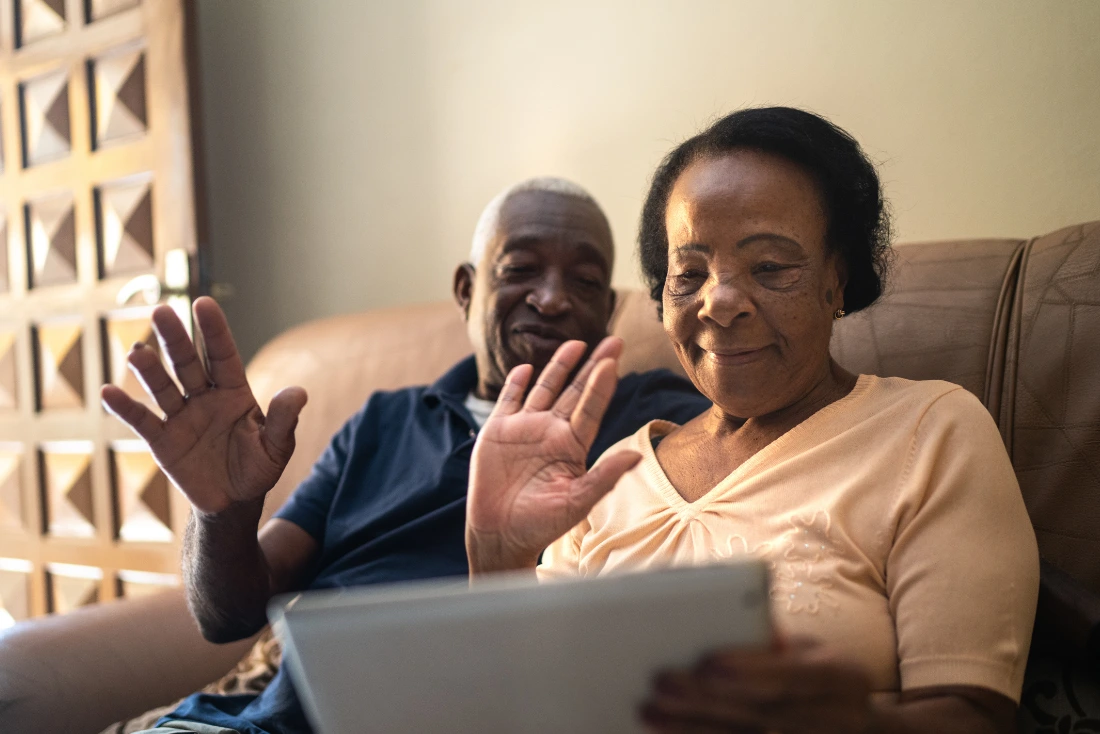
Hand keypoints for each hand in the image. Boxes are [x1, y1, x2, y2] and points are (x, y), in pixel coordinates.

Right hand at [101, 296, 307, 514]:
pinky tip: (108, 392)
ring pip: (163, 387)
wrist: (234, 501)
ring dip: (150, 370)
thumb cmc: (258, 468)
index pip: (223, 355)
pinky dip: (125, 408)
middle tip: (161, 311)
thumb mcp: (277, 447)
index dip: (214, 331)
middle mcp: (204, 397)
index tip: (203, 303)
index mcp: (234, 392)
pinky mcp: (162, 440)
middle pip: (187, 363)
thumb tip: (299, 393)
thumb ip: (285, 420)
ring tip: (137, 352)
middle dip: (175, 339)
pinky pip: (142, 421)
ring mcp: (181, 417)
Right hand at [466, 337, 641, 574]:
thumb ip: (604, 477)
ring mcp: (525, 429)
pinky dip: (515, 383)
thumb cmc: (541, 525)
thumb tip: (637, 456)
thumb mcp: (576, 502)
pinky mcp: (498, 431)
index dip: (602, 384)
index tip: (614, 361)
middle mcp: (551, 432)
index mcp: (571, 446)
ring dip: (559, 366)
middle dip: (592, 365)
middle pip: (575, 391)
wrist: (500, 535)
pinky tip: (525, 367)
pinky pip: (509, 400)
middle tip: (614, 340)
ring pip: (545, 389)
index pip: (591, 408)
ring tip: (576, 344)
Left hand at [641, 637, 872, 733]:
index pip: (793, 675)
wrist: (863, 728)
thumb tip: (739, 616)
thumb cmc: (823, 678)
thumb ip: (779, 642)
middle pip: (761, 712)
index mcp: (838, 677)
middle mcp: (831, 716)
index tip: (708, 662)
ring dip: (693, 727)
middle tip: (661, 682)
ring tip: (651, 711)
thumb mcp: (815, 652)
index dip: (751, 669)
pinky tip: (671, 733)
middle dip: (707, 699)